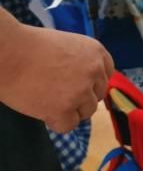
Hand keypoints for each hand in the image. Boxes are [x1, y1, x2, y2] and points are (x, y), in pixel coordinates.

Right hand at [0, 18, 113, 132]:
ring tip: (48, 102)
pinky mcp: (64, 110)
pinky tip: (43, 112)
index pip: (106, 75)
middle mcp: (94, 72)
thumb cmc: (29, 46)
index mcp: (96, 52)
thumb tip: (84, 81)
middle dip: (81, 98)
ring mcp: (81, 92)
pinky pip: (68, 125)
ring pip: (86, 112)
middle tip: (58, 95)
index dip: (91, 83)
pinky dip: (56, 123)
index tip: (77, 86)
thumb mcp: (66, 45)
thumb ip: (81, 61)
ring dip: (70, 111)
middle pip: (97, 95)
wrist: (8, 54)